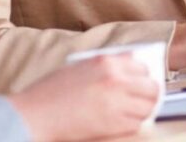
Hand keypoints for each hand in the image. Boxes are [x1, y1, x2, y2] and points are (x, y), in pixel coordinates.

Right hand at [10, 56, 159, 141]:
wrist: (35, 115)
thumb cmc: (50, 93)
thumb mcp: (79, 68)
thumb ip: (105, 67)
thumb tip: (128, 72)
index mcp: (106, 61)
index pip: (141, 65)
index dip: (142, 75)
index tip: (141, 81)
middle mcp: (115, 79)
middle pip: (150, 86)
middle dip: (149, 93)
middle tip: (144, 99)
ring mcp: (116, 102)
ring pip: (148, 106)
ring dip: (144, 109)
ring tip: (135, 112)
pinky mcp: (114, 124)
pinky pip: (136, 123)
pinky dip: (133, 123)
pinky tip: (123, 122)